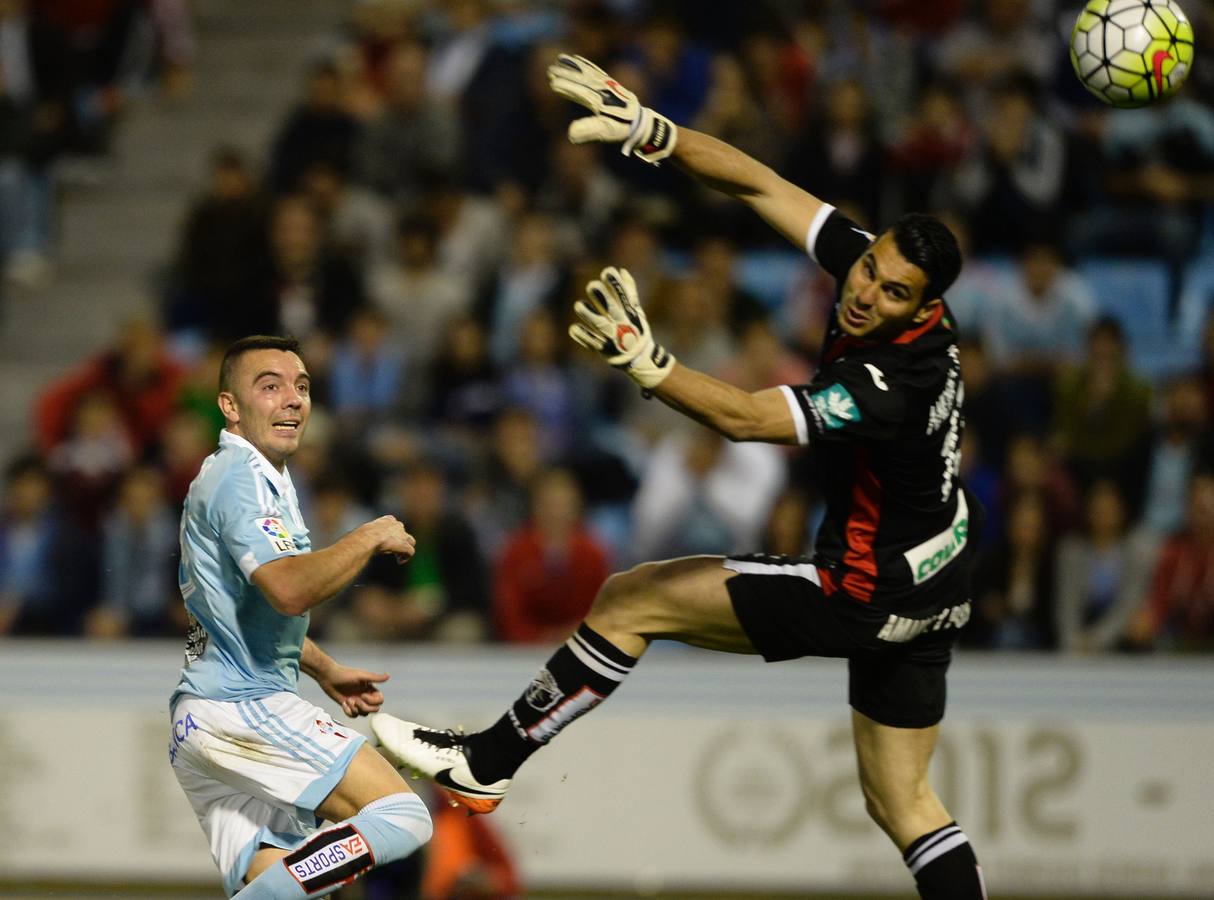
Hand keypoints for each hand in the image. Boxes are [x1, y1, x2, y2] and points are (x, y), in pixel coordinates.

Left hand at [317, 664, 389, 717]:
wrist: (328, 677)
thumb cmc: (345, 674)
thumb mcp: (361, 676)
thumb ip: (375, 677)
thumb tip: (388, 676)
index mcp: (370, 689)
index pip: (380, 700)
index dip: (373, 701)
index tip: (363, 694)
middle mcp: (365, 696)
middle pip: (374, 709)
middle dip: (365, 707)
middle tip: (355, 700)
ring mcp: (356, 702)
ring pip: (363, 714)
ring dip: (355, 709)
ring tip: (347, 701)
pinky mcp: (348, 706)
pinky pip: (353, 716)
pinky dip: (348, 712)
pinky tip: (343, 704)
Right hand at [366, 515, 415, 564]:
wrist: (369, 538)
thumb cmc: (363, 536)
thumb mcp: (367, 533)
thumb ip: (370, 536)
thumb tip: (363, 543)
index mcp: (388, 520)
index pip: (395, 524)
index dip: (392, 533)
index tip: (387, 540)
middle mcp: (398, 525)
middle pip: (403, 533)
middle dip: (400, 541)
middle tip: (393, 549)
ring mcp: (403, 535)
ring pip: (410, 541)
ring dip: (405, 549)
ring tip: (398, 556)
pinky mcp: (404, 545)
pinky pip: (410, 552)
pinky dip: (406, 557)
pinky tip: (399, 562)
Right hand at [546, 54, 676, 164]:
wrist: (642, 122)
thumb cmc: (623, 129)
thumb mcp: (606, 132)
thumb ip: (589, 130)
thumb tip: (571, 134)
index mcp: (601, 101)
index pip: (580, 92)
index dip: (566, 87)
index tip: (552, 83)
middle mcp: (604, 89)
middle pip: (582, 79)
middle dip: (566, 74)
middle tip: (550, 70)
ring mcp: (607, 85)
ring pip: (587, 72)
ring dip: (573, 66)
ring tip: (560, 57)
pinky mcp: (610, 84)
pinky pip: (595, 70)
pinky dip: (585, 64)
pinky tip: (577, 60)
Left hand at [570, 266, 674, 389]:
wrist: (639, 359)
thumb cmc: (636, 330)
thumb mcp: (637, 312)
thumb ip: (629, 291)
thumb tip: (622, 270)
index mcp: (630, 314)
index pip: (623, 296)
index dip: (615, 284)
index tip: (607, 271)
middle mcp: (621, 325)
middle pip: (611, 309)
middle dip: (602, 297)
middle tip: (592, 285)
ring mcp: (612, 337)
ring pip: (600, 325)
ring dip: (589, 314)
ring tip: (579, 305)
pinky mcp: (603, 349)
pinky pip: (591, 342)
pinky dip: (583, 336)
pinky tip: (573, 328)